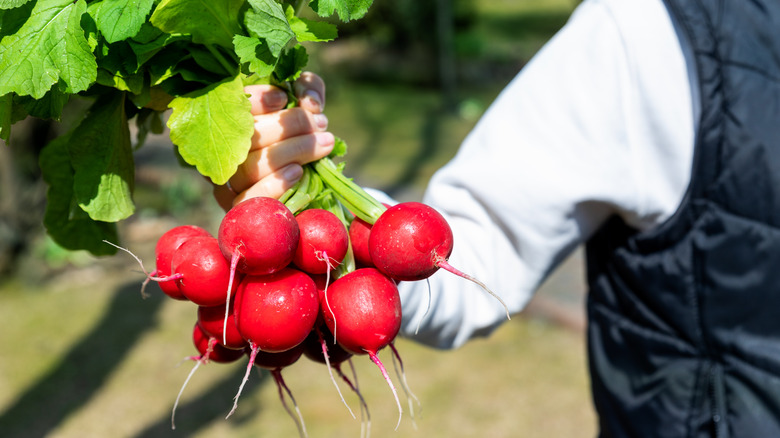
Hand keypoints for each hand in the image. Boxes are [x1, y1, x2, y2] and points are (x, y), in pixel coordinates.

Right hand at [213, 72, 333, 210]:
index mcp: (232, 124)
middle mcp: (223, 155)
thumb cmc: (305, 140)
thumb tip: (308, 101)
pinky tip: (298, 171)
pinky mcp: (241, 213)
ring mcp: (228, 186)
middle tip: (321, 124)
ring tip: (323, 144)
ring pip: (249, 166)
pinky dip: (274, 184)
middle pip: (244, 137)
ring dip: (290, 151)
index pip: (230, 108)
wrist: (316, 191)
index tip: (283, 97)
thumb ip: (308, 90)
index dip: (254, 100)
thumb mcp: (307, 106)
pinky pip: (248, 200)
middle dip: (287, 125)